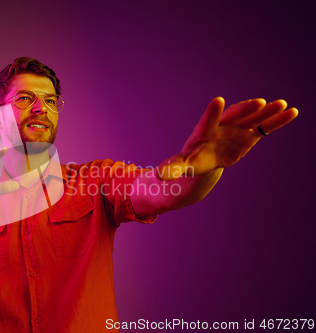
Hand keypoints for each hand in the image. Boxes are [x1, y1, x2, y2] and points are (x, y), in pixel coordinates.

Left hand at [158, 97, 297, 179]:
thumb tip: (157, 175)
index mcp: (203, 132)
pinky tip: (292, 112)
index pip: (207, 120)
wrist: (205, 160)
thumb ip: (171, 168)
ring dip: (267, 112)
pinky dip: (277, 121)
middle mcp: (222, 126)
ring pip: (252, 118)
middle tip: (259, 102)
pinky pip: (265, 127)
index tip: (218, 100)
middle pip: (234, 115)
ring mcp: (237, 129)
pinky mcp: (249, 135)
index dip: (212, 112)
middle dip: (245, 109)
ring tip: (283, 105)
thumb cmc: (190, 160)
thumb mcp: (180, 166)